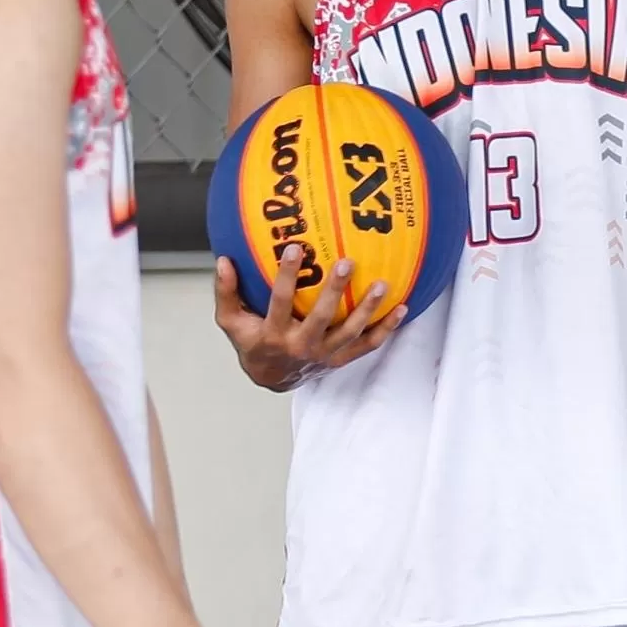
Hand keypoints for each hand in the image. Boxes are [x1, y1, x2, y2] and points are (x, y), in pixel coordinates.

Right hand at [212, 244, 397, 391]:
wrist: (272, 378)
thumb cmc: (252, 343)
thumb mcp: (231, 322)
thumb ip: (226, 292)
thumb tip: (223, 260)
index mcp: (274, 335)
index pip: (279, 302)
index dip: (286, 277)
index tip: (294, 248)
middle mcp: (301, 345)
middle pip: (321, 318)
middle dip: (334, 291)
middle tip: (347, 263)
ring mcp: (325, 354)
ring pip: (350, 332)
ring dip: (368, 309)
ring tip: (382, 284)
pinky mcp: (341, 359)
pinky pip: (368, 345)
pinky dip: (386, 329)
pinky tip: (402, 308)